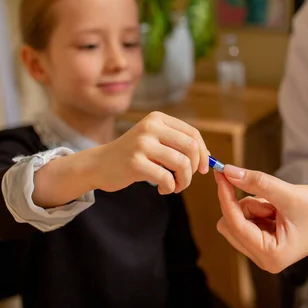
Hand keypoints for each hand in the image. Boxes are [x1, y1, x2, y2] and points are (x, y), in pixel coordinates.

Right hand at [92, 111, 208, 193]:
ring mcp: (141, 144)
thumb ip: (177, 144)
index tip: (202, 168)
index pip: (193, 133)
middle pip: (190, 147)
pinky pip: (166, 178)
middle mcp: (150, 127)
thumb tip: (207, 158)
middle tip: (187, 179)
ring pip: (181, 163)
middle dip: (194, 168)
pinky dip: (170, 187)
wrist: (99, 164)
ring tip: (175, 186)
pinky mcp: (135, 162)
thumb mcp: (154, 140)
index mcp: (157, 118)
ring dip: (184, 180)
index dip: (203, 152)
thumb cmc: (133, 155)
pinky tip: (163, 189)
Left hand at [214, 166, 307, 273]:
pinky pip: (248, 218)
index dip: (225, 196)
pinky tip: (279, 208)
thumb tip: (228, 171)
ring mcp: (264, 250)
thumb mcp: (289, 193)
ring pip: (237, 219)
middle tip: (270, 198)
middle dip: (245, 205)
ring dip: (254, 205)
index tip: (221, 172)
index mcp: (270, 256)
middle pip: (229, 225)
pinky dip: (259, 206)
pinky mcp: (266, 240)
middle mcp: (264, 259)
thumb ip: (256, 182)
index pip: (234, 224)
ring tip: (280, 205)